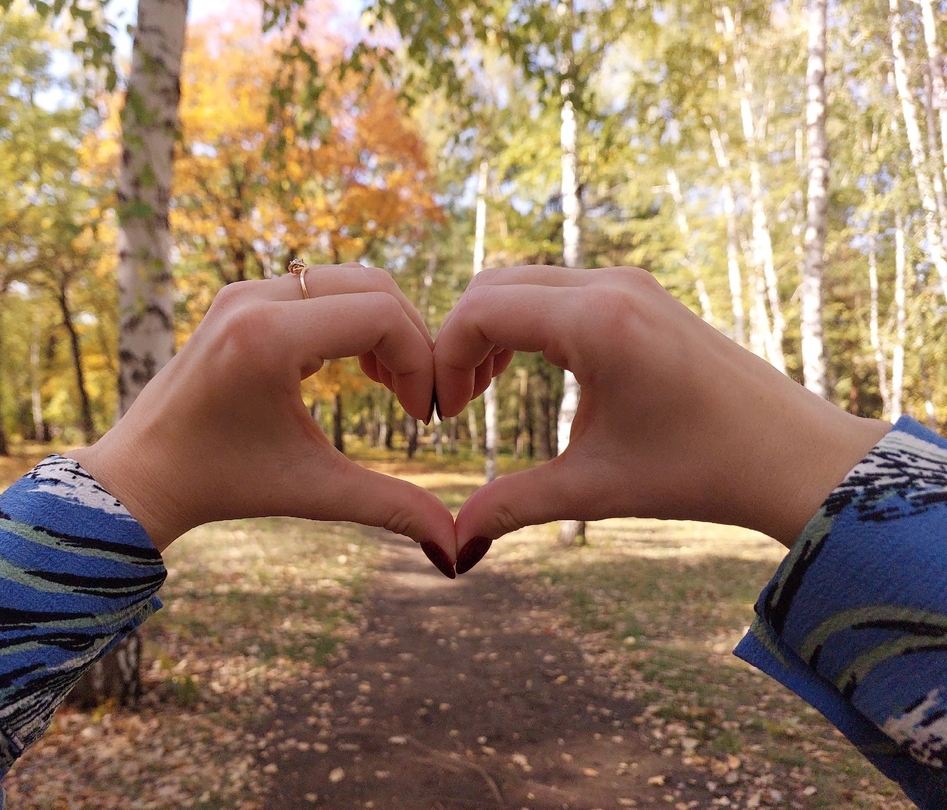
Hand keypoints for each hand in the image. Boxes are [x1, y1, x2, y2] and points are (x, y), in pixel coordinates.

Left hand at [67, 264, 456, 576]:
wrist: (143, 473)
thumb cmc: (221, 483)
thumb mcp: (312, 491)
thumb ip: (390, 508)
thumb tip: (457, 554)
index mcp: (268, 338)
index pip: (381, 316)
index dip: (420, 361)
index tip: (420, 415)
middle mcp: (254, 298)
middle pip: (374, 285)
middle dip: (411, 340)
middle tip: (415, 398)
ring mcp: (245, 290)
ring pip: (350, 280)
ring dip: (384, 326)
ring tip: (389, 385)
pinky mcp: (243, 296)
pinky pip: (322, 287)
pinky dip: (353, 318)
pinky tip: (358, 369)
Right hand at [433, 265, 889, 569]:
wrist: (793, 456)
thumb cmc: (701, 470)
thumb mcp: (595, 488)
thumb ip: (513, 506)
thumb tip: (453, 547)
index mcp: (595, 322)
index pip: (480, 310)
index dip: (444, 359)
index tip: (446, 415)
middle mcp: (610, 285)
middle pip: (493, 285)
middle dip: (460, 341)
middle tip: (459, 404)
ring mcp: (629, 283)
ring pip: (524, 282)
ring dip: (492, 329)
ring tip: (485, 390)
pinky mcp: (641, 294)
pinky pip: (558, 289)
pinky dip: (526, 322)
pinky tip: (528, 371)